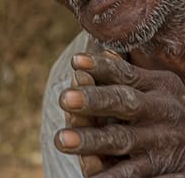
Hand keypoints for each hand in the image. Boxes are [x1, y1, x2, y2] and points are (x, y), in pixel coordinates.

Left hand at [55, 50, 184, 176]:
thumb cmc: (160, 112)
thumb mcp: (151, 89)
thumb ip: (119, 75)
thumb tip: (81, 63)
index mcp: (158, 87)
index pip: (124, 74)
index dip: (101, 67)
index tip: (75, 62)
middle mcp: (163, 112)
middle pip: (123, 103)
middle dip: (93, 101)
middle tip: (64, 99)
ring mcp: (163, 144)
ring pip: (122, 140)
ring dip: (92, 140)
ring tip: (62, 140)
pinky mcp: (167, 174)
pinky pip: (136, 176)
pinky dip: (113, 175)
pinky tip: (92, 177)